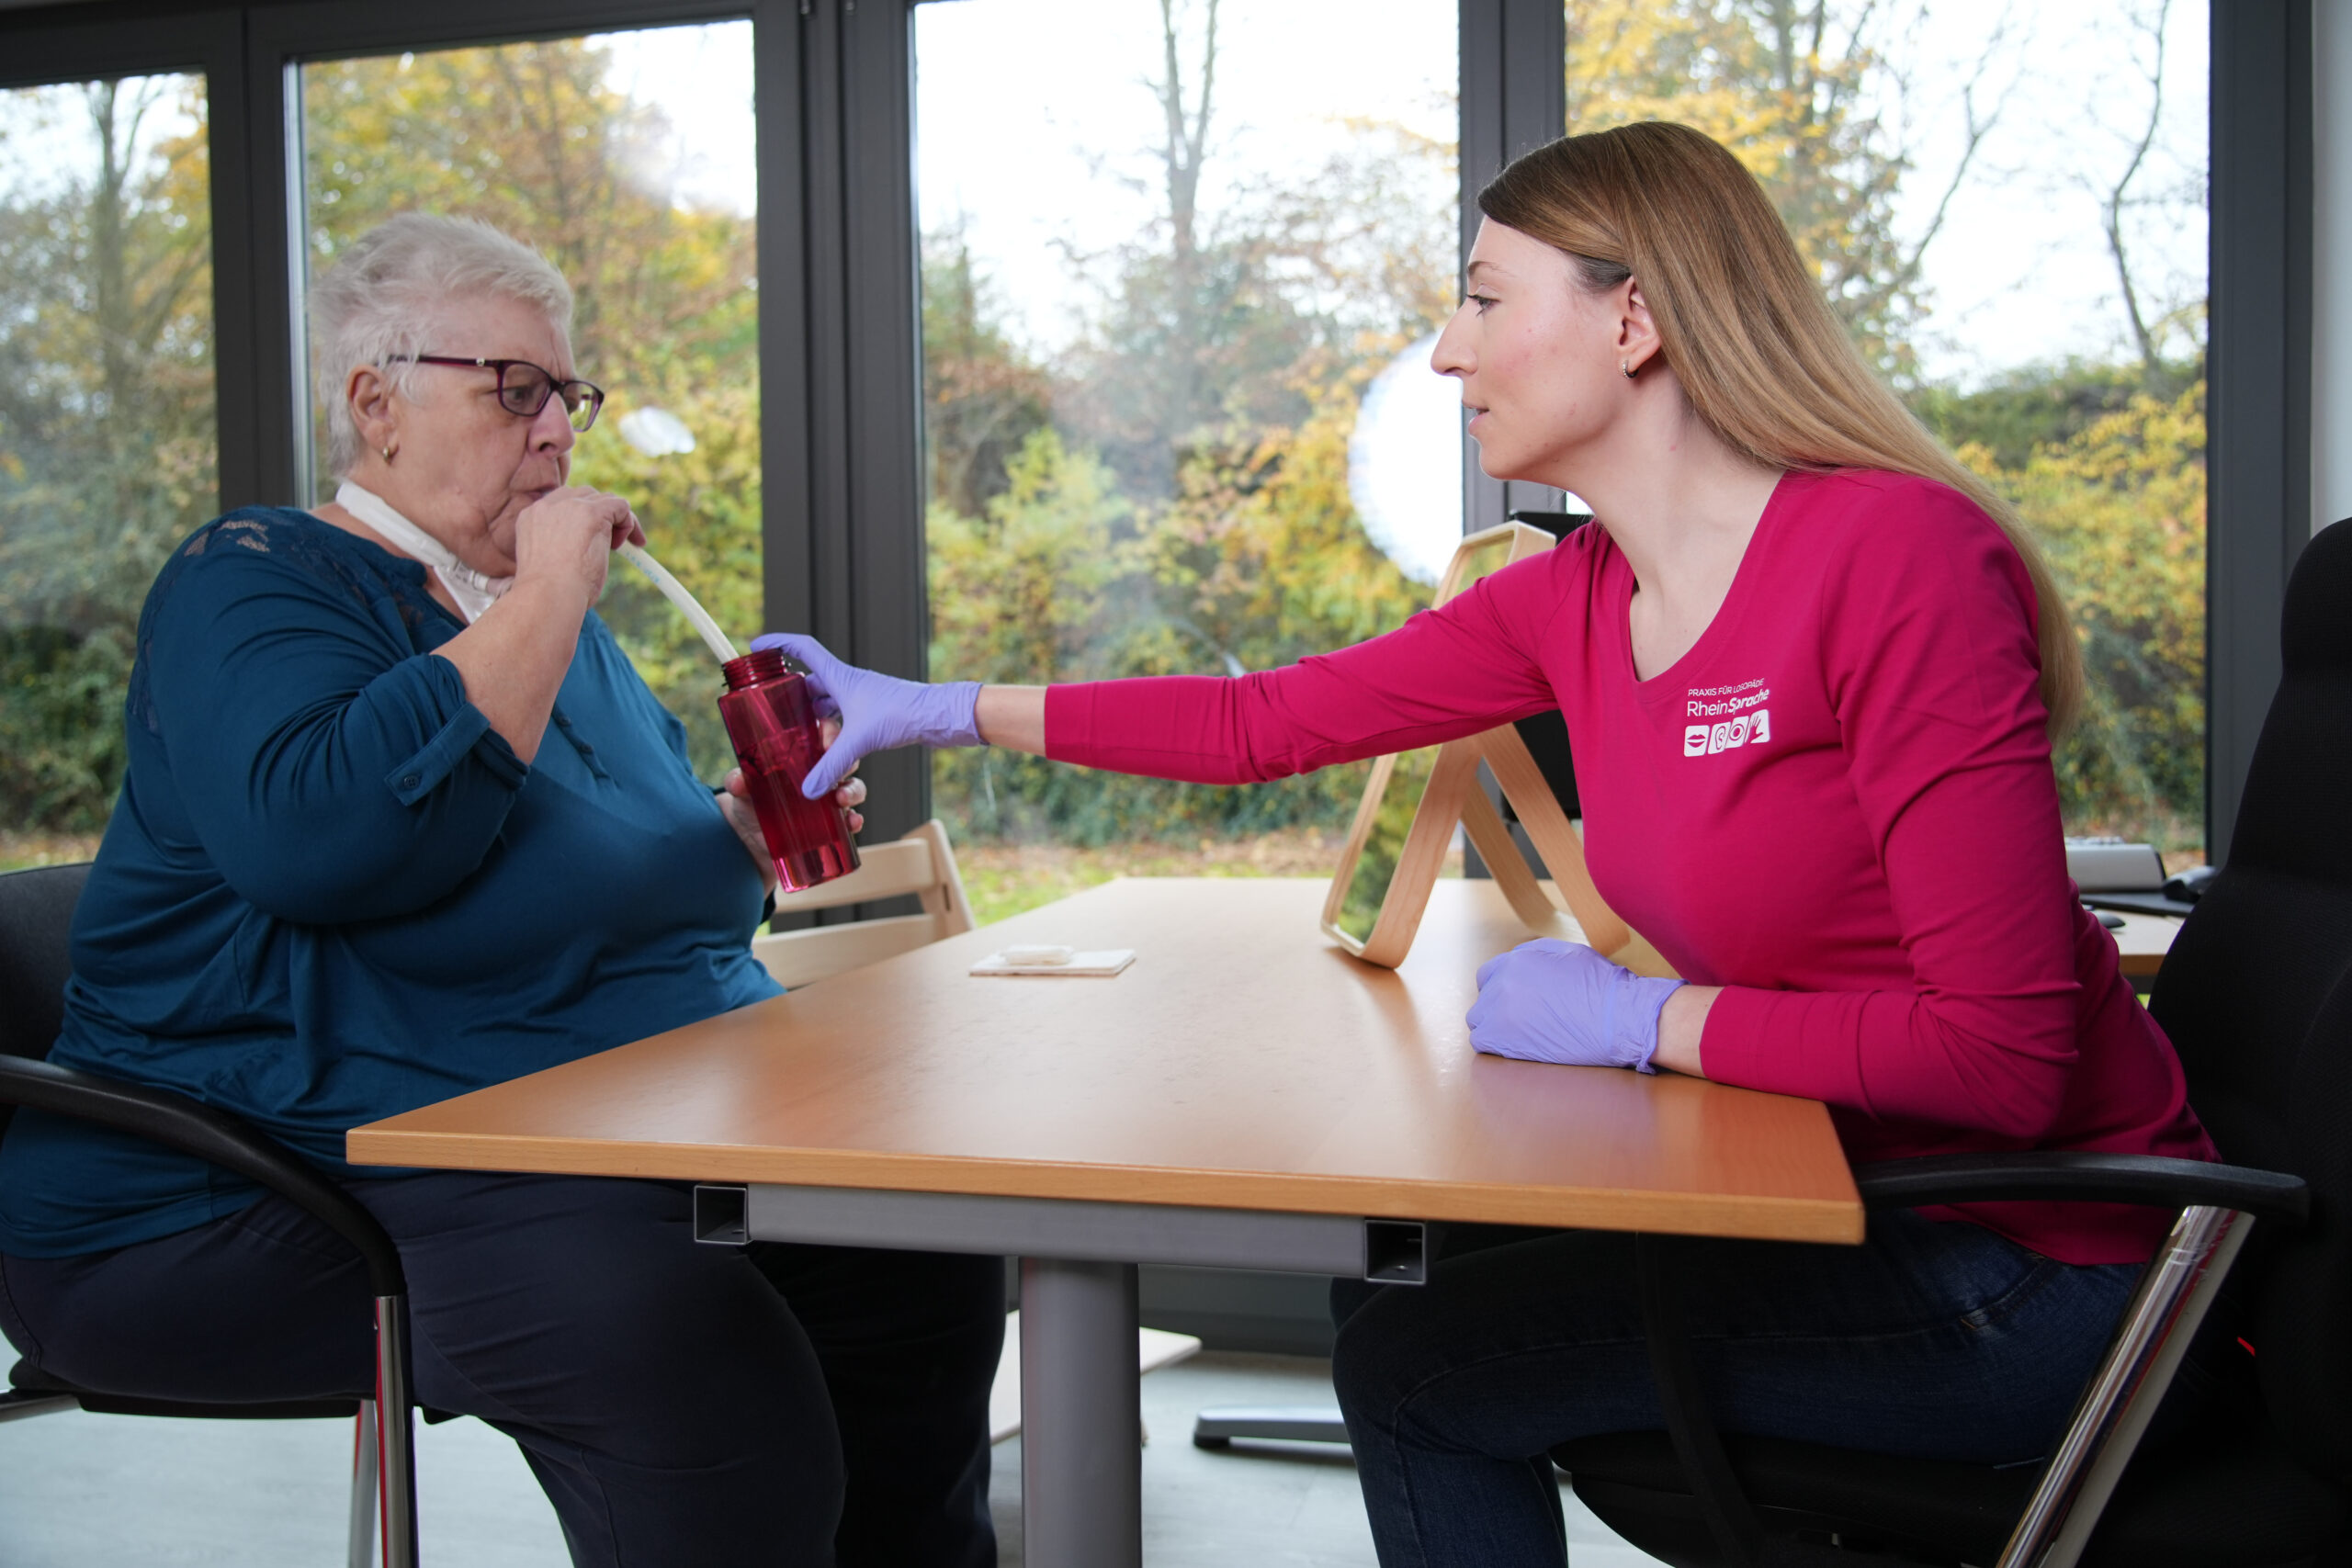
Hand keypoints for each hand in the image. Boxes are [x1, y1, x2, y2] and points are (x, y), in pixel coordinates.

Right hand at [511, 485, 642, 605]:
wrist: (547, 595)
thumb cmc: (547, 592)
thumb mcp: (546, 561)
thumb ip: (560, 544)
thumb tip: (586, 549)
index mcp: (532, 516)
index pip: (562, 502)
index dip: (581, 516)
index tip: (592, 537)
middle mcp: (548, 506)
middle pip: (584, 496)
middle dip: (602, 515)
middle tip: (612, 543)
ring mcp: (570, 507)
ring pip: (604, 499)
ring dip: (617, 521)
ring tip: (617, 548)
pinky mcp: (592, 513)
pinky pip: (620, 506)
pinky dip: (629, 523)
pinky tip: (623, 545)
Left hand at [723, 718, 866, 885]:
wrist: (751, 841)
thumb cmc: (750, 804)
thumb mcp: (742, 790)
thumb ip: (738, 781)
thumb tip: (738, 782)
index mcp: (801, 756)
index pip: (822, 734)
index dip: (829, 731)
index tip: (826, 737)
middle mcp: (821, 773)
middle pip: (845, 758)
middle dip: (847, 760)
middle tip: (840, 767)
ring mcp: (830, 798)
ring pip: (853, 787)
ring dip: (853, 791)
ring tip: (842, 799)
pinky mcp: (833, 824)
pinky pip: (851, 819)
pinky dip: (854, 820)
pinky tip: (851, 823)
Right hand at [748, 633, 983, 797]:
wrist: (937, 717)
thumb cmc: (902, 713)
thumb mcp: (860, 741)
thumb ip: (831, 765)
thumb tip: (808, 789)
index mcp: (840, 676)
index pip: (802, 648)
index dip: (778, 643)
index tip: (757, 645)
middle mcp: (849, 682)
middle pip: (810, 682)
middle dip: (791, 696)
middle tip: (773, 712)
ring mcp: (861, 696)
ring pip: (826, 702)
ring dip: (812, 716)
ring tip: (796, 735)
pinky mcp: (872, 712)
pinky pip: (842, 716)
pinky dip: (831, 728)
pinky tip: (828, 746)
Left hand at [1465, 939, 1684, 1072]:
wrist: (1618, 1018)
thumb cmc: (1602, 986)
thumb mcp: (1569, 953)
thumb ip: (1537, 954)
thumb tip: (1520, 960)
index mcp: (1517, 961)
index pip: (1489, 975)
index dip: (1500, 988)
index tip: (1513, 1001)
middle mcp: (1503, 983)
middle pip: (1484, 999)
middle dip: (1497, 1009)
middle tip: (1520, 1021)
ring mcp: (1500, 1011)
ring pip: (1479, 1020)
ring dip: (1494, 1027)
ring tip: (1520, 1036)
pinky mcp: (1503, 1039)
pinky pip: (1481, 1042)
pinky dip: (1494, 1045)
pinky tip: (1516, 1048)